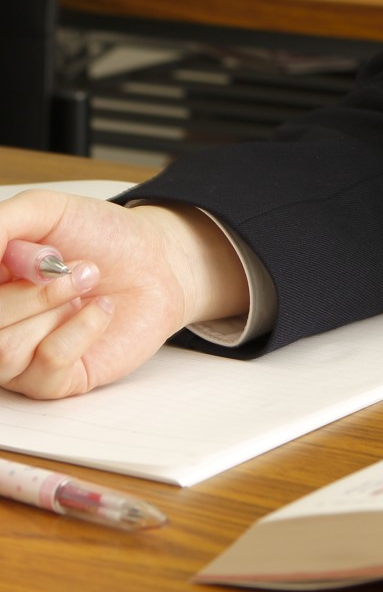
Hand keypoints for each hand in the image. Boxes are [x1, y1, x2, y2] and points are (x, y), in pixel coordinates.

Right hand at [0, 193, 248, 397]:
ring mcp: (20, 358)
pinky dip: (81, 327)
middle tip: (68, 265)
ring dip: (53, 307)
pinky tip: (100, 309)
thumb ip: (3, 223)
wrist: (157, 263)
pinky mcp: (55, 382)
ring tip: (86, 283)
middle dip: (32, 291)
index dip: (2, 270)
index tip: (35, 255)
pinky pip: (49, 362)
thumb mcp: (47, 209)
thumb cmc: (100, 236)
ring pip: (5, 350)